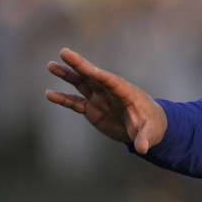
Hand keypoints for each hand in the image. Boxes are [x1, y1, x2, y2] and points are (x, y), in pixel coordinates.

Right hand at [45, 47, 167, 153]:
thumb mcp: (150, 132)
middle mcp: (110, 92)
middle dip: (79, 64)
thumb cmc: (152, 126)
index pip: (108, 79)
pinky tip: (49, 94)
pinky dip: (63, 99)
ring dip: (67, 75)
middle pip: (92, 75)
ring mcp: (100, 99)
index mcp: (125, 92)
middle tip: (63, 52)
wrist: (146, 129)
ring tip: (51, 65)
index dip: (95, 72)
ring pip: (81, 84)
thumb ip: (144, 138)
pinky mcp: (93, 109)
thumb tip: (143, 149)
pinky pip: (75, 102)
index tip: (81, 63)